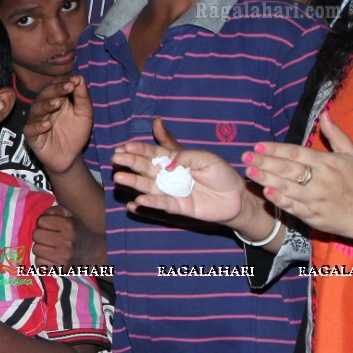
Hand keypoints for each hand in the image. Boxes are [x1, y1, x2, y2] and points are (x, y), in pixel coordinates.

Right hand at [24, 77, 92, 173]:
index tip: (75, 80)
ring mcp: (36, 121)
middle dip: (57, 89)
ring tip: (57, 103)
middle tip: (68, 87)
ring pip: (36, 109)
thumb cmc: (76, 132)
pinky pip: (30, 129)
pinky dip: (38, 126)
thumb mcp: (84, 115)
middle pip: (45, 94)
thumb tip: (80, 78)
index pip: (56, 84)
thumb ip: (82, 98)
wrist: (70, 157)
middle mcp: (43, 107)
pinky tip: (47, 125)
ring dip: (46, 105)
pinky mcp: (31, 136)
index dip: (65, 81)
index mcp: (55, 98)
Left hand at [31, 205, 104, 266]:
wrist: (96, 251)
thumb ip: (55, 211)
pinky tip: (51, 256)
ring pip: (35, 249)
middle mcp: (68, 242)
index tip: (50, 225)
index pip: (41, 221)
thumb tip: (41, 219)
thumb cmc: (79, 230)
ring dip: (41, 247)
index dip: (44, 222)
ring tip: (50, 246)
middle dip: (41, 234)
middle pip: (36, 235)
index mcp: (70, 226)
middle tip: (49, 236)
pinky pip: (39, 263)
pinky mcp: (61, 269)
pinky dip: (42, 260)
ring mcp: (65, 257)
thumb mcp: (71, 214)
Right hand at [112, 118, 246, 225]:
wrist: (237, 196)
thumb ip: (185, 156)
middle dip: (130, 163)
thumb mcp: (205, 157)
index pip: (153, 153)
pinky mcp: (179, 207)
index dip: (139, 149)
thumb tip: (167, 164)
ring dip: (134, 183)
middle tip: (115, 159)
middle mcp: (169, 175)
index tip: (124, 146)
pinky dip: (150, 202)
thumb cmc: (221, 173)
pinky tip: (138, 200)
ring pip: (149, 186)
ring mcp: (172, 191)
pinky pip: (162, 204)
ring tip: (119, 178)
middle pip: (146, 168)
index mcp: (174, 159)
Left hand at [244, 111, 352, 243]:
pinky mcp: (315, 217)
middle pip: (288, 170)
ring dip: (266, 180)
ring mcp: (317, 200)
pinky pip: (294, 208)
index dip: (275, 149)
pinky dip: (280, 201)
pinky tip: (266, 194)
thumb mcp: (352, 155)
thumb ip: (336, 135)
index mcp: (327, 163)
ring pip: (287, 188)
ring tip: (249, 172)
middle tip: (245, 157)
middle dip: (264, 163)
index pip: (296, 153)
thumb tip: (324, 113)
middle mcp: (321, 181)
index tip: (257, 145)